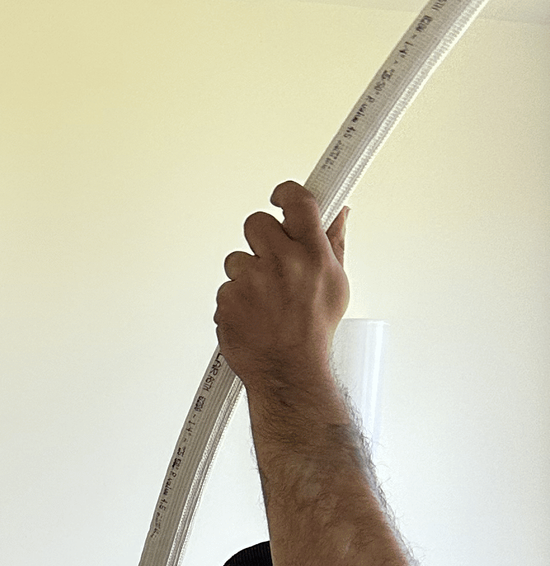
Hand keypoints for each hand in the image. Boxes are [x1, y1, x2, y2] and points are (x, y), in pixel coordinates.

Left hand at [215, 181, 349, 395]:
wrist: (288, 371)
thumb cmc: (313, 331)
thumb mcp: (336, 284)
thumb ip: (333, 243)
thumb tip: (338, 212)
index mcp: (313, 255)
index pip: (298, 202)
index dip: (285, 193)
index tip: (280, 196)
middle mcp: (282, 263)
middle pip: (256, 223)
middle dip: (261, 239)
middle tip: (270, 260)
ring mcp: (251, 281)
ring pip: (237, 258)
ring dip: (247, 275)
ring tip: (265, 300)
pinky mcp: (227, 298)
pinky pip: (227, 287)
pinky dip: (236, 299)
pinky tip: (253, 315)